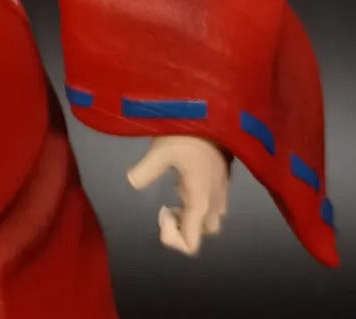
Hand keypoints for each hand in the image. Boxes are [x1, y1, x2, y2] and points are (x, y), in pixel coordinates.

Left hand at [127, 135, 229, 254]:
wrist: (214, 111)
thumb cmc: (187, 133)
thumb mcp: (160, 151)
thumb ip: (146, 170)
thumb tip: (131, 182)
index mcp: (200, 201)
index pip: (190, 243)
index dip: (171, 237)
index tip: (161, 211)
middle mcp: (214, 202)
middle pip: (203, 233)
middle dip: (183, 227)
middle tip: (166, 206)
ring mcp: (222, 191)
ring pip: (211, 219)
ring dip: (192, 215)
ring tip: (174, 194)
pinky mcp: (223, 179)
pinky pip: (214, 203)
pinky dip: (198, 202)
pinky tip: (184, 181)